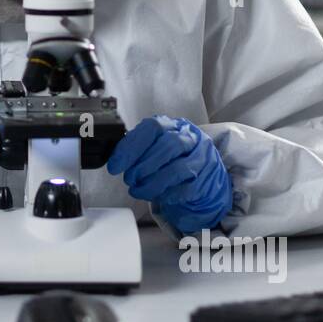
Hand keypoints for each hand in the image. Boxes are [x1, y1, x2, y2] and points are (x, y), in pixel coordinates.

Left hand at [107, 115, 231, 233]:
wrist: (202, 175)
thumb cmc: (173, 160)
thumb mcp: (155, 148)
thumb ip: (138, 150)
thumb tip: (117, 161)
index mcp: (172, 125)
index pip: (152, 128)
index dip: (131, 147)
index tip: (115, 165)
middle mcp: (190, 137)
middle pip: (168, 145)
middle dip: (143, 165)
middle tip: (129, 179)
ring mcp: (202, 158)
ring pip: (178, 168)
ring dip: (153, 183)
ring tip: (138, 190)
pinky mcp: (207, 180)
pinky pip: (187, 189)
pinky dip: (168, 194)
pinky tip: (158, 196)